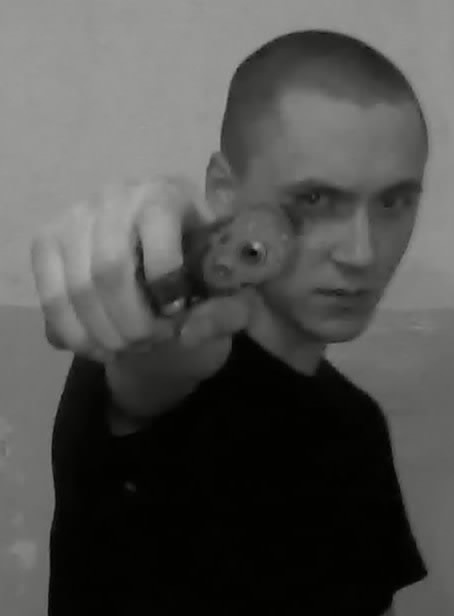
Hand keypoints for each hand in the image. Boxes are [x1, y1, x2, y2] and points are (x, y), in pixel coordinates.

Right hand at [30, 176, 258, 381]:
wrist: (157, 254)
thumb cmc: (197, 268)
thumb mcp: (228, 288)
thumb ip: (226, 311)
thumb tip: (186, 332)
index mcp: (166, 195)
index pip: (158, 241)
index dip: (166, 288)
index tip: (177, 315)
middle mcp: (114, 196)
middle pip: (109, 271)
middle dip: (132, 323)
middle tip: (151, 341)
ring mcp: (74, 216)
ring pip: (75, 290)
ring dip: (104, 335)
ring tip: (129, 347)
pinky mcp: (45, 241)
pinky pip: (49, 299)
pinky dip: (74, 335)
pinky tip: (99, 347)